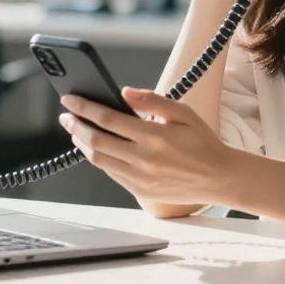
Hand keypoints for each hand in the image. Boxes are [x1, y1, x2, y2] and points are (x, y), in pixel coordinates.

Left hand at [58, 87, 233, 205]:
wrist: (220, 177)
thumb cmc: (202, 143)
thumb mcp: (183, 112)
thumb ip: (152, 100)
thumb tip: (124, 92)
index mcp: (153, 137)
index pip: (107, 119)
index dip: (84, 108)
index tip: (70, 100)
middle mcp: (143, 160)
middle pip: (96, 141)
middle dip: (75, 126)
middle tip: (65, 116)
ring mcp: (140, 179)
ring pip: (99, 160)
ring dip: (82, 144)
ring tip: (76, 131)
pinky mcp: (140, 192)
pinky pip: (111, 173)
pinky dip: (99, 159)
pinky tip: (95, 148)